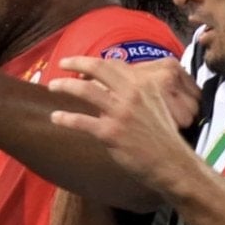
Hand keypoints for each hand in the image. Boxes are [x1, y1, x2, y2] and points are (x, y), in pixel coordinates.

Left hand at [47, 56, 200, 193]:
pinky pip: (81, 121)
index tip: (79, 63)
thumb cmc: (162, 136)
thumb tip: (110, 88)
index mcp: (143, 84)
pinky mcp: (111, 133)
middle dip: (76, 62)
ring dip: (64, 86)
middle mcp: (132, 93)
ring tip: (52, 86)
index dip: (93, 62)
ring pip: (85, 91)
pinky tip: (55, 118)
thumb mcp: (155, 104)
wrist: (172, 162)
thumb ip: (135, 93)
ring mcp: (120, 112)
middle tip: (61, 64)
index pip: (113, 64)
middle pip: (98, 68)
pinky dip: (64, 118)